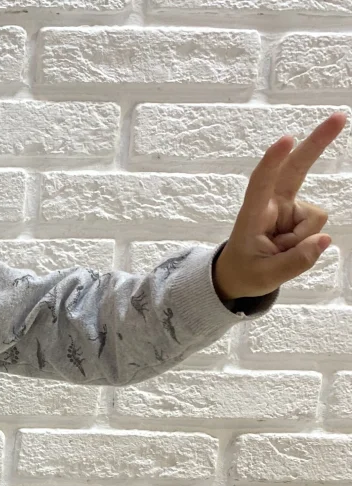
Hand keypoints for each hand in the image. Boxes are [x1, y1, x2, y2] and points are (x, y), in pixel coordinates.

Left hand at [214, 110, 346, 301]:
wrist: (237, 275)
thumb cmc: (244, 272)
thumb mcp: (265, 278)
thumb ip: (294, 262)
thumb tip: (324, 240)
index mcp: (251, 215)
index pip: (260, 184)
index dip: (273, 162)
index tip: (286, 139)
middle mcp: (269, 204)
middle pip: (294, 169)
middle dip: (316, 144)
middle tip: (339, 117)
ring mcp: (285, 207)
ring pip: (314, 217)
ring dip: (303, 238)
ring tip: (280, 251)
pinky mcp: (297, 213)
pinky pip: (316, 226)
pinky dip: (307, 240)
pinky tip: (289, 246)